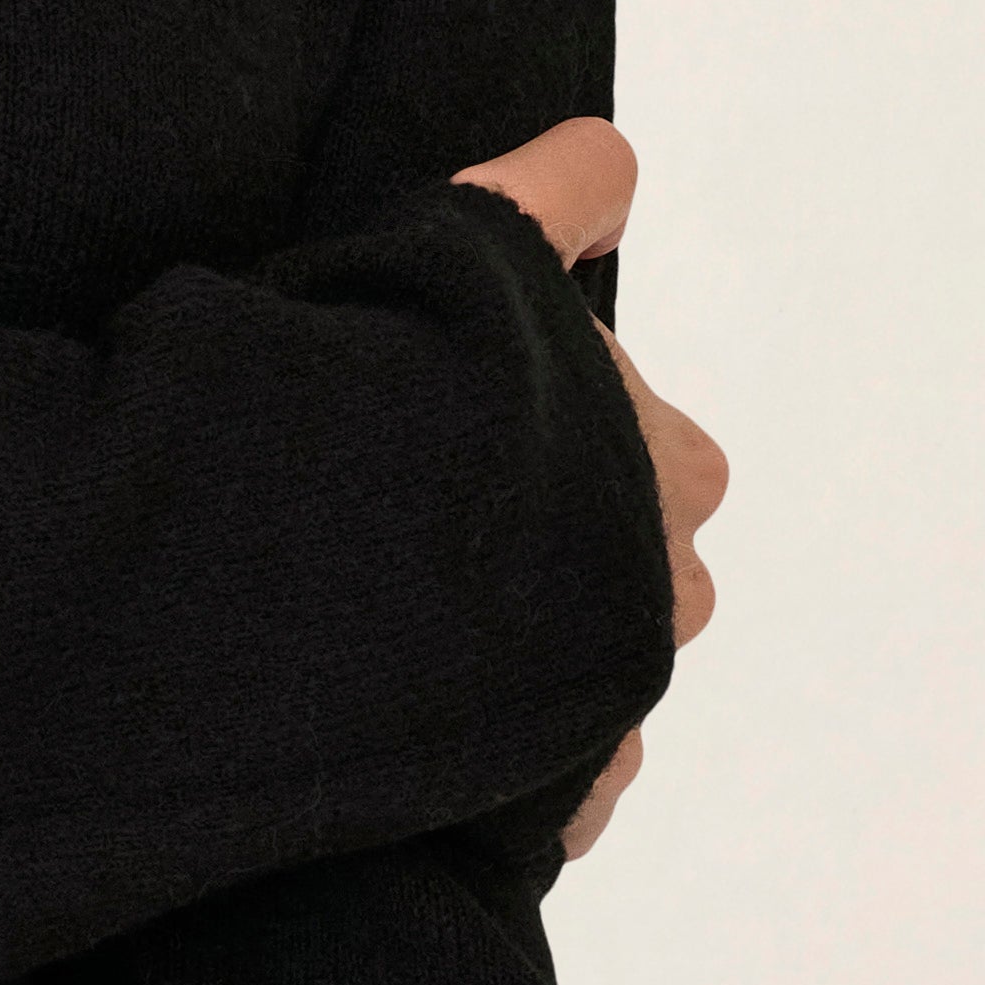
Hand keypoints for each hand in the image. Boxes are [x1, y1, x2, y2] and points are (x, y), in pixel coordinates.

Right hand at [450, 121, 725, 853]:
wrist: (311, 577)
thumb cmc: (395, 392)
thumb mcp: (477, 245)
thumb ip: (558, 191)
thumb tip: (608, 168)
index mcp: (673, 468)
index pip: (641, 445)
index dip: (539, 426)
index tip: (449, 427)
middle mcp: (669, 596)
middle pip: (615, 570)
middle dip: (538, 559)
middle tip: (408, 526)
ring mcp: (616, 715)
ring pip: (575, 684)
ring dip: (510, 669)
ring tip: (387, 633)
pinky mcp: (548, 817)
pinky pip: (531, 794)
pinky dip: (482, 774)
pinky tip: (401, 730)